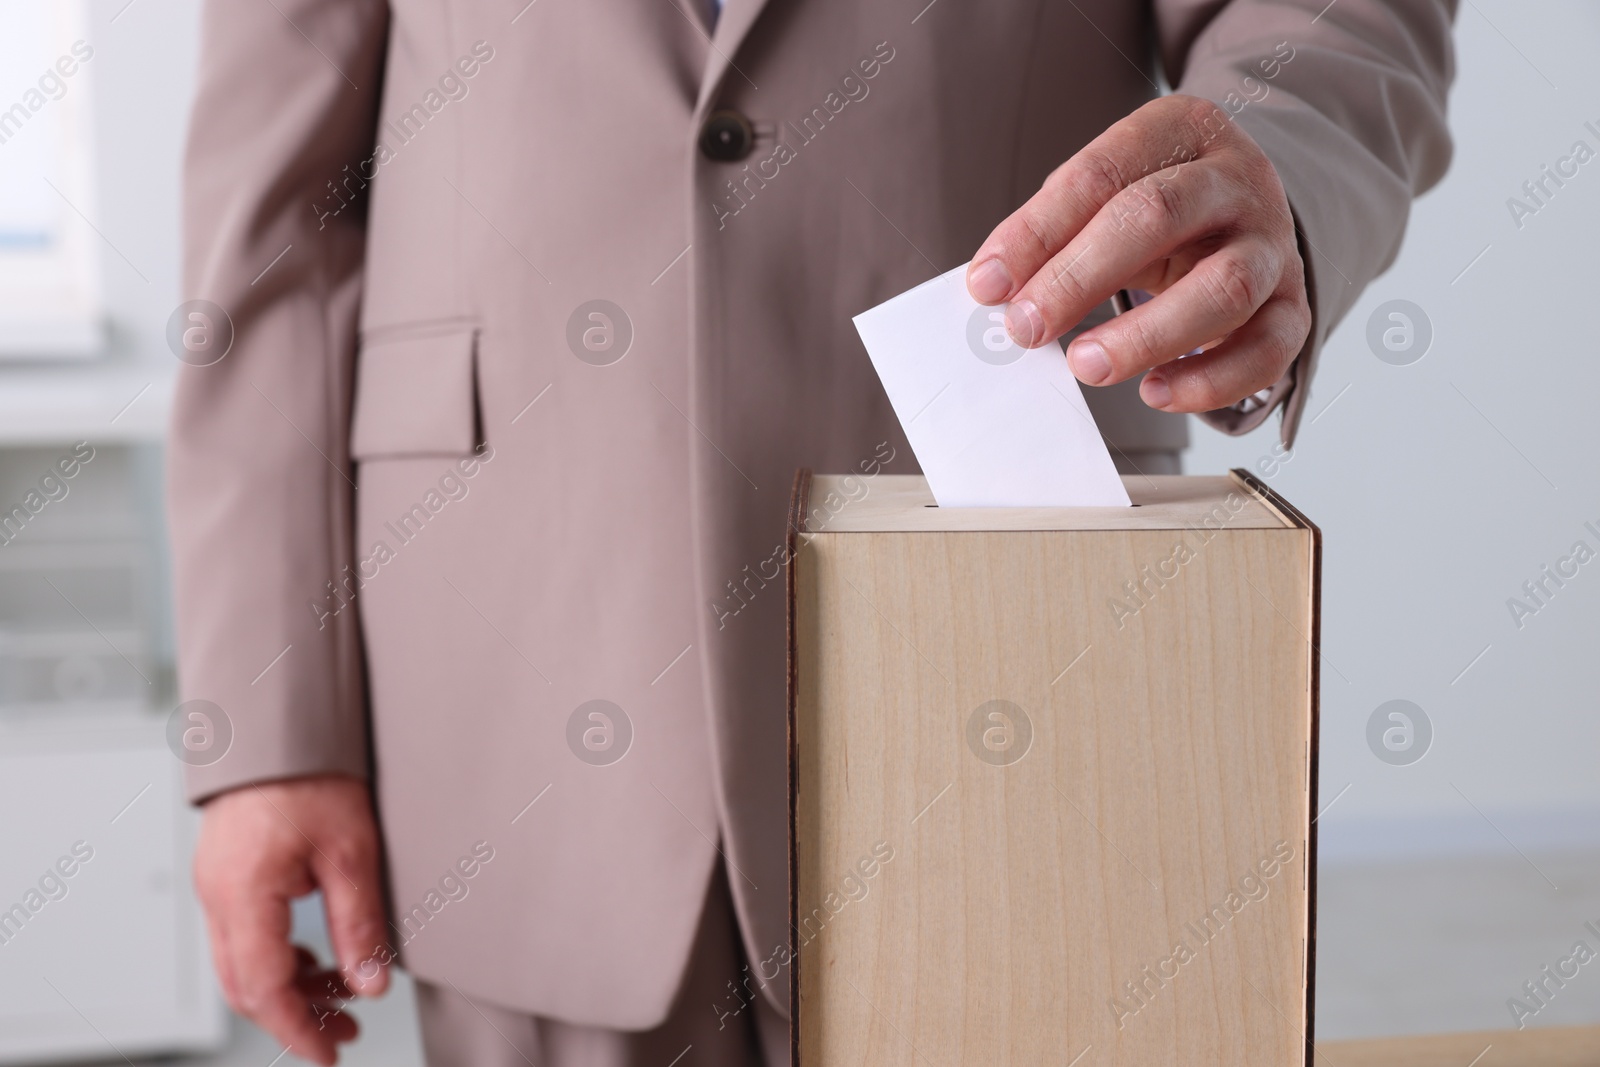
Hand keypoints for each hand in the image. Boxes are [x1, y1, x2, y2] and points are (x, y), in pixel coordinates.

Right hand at [194, 775, 389, 1065]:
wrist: (281, 723)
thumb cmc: (313, 774)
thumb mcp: (352, 852)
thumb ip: (359, 924)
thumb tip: (372, 984)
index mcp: (244, 893)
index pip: (263, 988)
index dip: (297, 1030)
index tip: (329, 1054)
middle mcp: (217, 895)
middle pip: (245, 984)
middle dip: (295, 1016)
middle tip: (344, 1031)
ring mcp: (216, 884)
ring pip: (242, 963)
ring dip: (289, 987)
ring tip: (344, 995)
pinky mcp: (226, 873)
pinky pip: (243, 935)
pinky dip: (279, 957)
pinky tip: (319, 958)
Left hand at [966, 94, 1310, 412]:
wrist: (1245, 211)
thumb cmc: (1157, 208)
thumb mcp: (1102, 198)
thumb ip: (1050, 236)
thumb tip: (992, 289)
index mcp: (1181, 129)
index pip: (1100, 175)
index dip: (1037, 233)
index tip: (988, 286)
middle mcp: (1236, 179)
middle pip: (1159, 217)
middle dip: (1081, 278)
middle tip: (1027, 327)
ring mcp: (1273, 242)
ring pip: (1224, 288)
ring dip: (1147, 336)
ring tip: (1086, 366)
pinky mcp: (1294, 304)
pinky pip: (1266, 348)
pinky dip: (1209, 381)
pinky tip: (1156, 392)